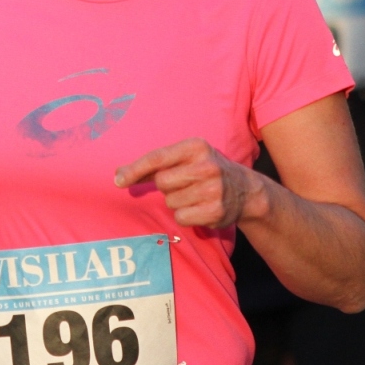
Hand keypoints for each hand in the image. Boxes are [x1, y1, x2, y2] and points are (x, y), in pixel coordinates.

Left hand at [114, 138, 259, 229]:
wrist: (246, 190)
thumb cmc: (207, 171)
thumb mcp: (187, 158)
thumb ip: (155, 165)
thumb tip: (119, 175)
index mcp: (196, 146)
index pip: (158, 158)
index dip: (135, 169)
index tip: (118, 180)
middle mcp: (206, 165)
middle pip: (162, 182)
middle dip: (167, 187)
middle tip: (184, 184)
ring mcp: (213, 189)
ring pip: (170, 202)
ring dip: (177, 202)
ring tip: (196, 196)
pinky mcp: (215, 210)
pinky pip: (181, 218)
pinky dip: (186, 216)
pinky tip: (200, 208)